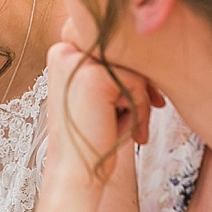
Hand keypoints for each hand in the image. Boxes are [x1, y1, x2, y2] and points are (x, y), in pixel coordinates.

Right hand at [46, 19, 163, 183]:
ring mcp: (76, 61)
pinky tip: (123, 128)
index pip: (112, 46)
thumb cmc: (92, 134)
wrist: (77, 169)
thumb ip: (111, 65)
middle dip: (139, 87)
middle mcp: (64, 49)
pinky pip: (135, 82)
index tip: (145, 99)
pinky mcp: (94, 76)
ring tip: (131, 127)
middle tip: (143, 118)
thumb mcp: (97, 91)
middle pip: (124, 53)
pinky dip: (138, 109)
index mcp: (62, 50)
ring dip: (139, 101)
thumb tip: (149, 42)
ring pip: (133, 68)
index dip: (131, 72)